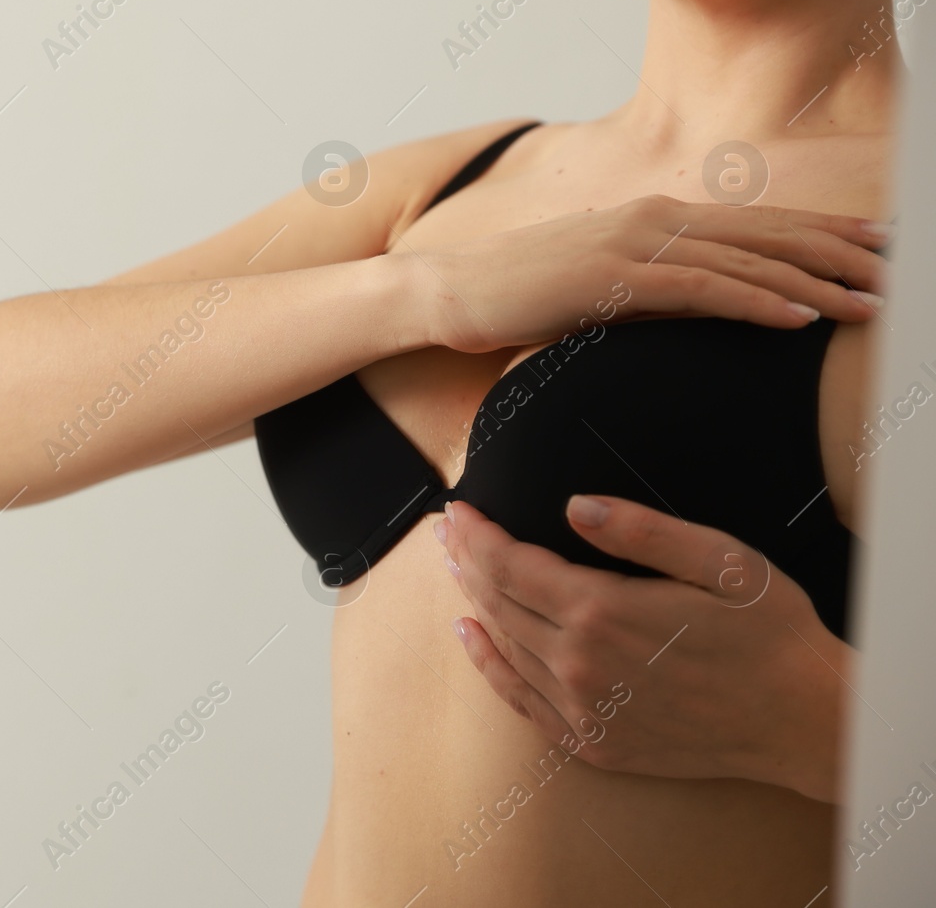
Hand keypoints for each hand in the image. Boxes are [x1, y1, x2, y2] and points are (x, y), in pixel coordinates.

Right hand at [407, 195, 885, 352]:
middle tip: (901, 271)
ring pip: (747, 259)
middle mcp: (655, 218)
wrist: (450, 292)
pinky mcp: (613, 276)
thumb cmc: (521, 297)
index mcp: (656, 218)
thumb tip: (704, 306)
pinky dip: (756, 302)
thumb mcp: (603, 289)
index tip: (878, 248)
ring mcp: (635, 243)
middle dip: (841, 252)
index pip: (757, 223)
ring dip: (817, 282)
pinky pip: (702, 289)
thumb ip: (656, 289)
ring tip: (872, 302)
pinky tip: (799, 318)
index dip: (823, 234)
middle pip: (769, 233)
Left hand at [437, 497, 848, 801]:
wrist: (803, 721)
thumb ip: (642, 530)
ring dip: (474, 601)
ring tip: (456, 566)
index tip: (457, 509)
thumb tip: (576, 506)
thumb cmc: (769, 633)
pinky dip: (489, 664)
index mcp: (603, 611)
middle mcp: (580, 663)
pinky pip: (521, 700)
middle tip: (446, 528)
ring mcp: (583, 709)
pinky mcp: (594, 743)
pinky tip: (472, 636)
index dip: (477, 534)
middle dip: (465, 558)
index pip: (510, 564)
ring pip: (505, 644)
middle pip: (497, 600)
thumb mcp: (720, 561)